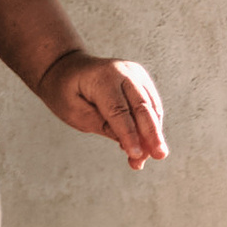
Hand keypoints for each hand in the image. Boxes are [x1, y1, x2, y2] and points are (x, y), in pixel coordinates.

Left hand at [38, 51, 166, 168]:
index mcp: (102, 77)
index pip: (119, 110)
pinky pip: (151, 104)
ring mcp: (135, 73)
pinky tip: (145, 146)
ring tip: (146, 158)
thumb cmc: (66, 91)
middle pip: (142, 106)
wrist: (68, 67)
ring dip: (152, 134)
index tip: (136, 155)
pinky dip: (151, 125)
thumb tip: (129, 143)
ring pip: (151, 106)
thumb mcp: (74, 112)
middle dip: (152, 134)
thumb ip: (102, 126)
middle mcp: (123, 71)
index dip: (129, 135)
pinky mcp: (141, 79)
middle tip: (159, 156)